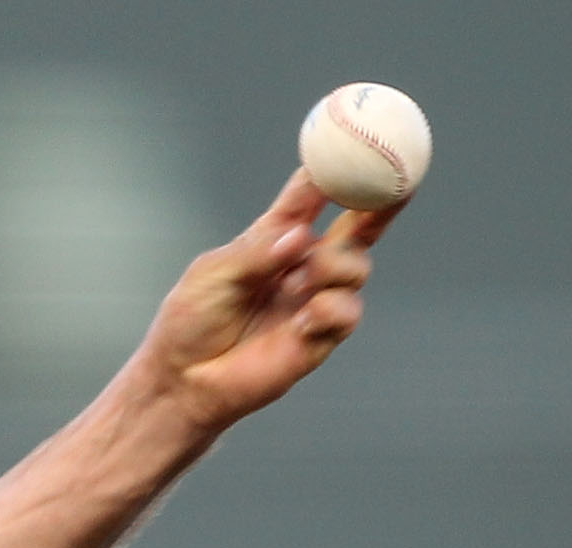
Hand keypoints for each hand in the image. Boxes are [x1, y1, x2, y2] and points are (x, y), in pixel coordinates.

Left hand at [134, 169, 397, 433]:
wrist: (183, 382)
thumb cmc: (188, 323)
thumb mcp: (212, 275)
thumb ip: (255, 253)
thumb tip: (300, 238)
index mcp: (274, 239)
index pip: (313, 196)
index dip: (336, 170)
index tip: (358, 142)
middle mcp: (302, 264)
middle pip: (357, 225)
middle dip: (380, 202)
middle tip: (389, 186)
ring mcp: (314, 299)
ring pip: (355, 265)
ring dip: (331, 267)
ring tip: (295, 284)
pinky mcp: (320, 336)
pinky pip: (348, 311)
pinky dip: (328, 310)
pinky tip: (300, 322)